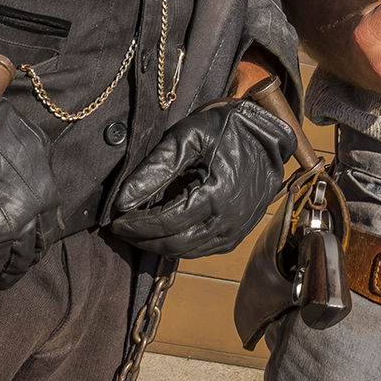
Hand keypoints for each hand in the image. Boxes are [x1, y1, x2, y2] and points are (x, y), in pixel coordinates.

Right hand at [0, 78, 62, 293]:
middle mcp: (21, 224)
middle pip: (19, 262)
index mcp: (42, 202)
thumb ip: (42, 171)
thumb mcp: (35, 145)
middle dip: (9, 274)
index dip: (32, 252)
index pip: (43, 240)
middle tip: (0, 278)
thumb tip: (43, 185)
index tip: (24, 257)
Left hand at [109, 99, 292, 258]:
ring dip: (158, 245)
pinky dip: (179, 245)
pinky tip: (164, 232)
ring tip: (137, 230)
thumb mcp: (186, 138)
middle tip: (120, 228)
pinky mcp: (237, 234)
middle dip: (142, 239)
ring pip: (186, 252)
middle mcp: (228, 220)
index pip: (164, 223)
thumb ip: (154, 170)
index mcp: (216, 195)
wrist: (267, 134)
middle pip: (173, 244)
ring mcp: (235, 231)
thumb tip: (122, 200)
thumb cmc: (225, 129)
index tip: (113, 220)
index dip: (135, 225)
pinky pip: (202, 250)